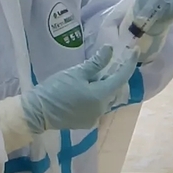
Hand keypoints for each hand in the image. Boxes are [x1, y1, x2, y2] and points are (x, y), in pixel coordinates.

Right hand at [21, 46, 136, 133]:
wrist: (37, 113)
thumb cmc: (55, 90)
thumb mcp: (75, 73)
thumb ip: (95, 63)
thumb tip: (110, 51)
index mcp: (100, 96)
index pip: (121, 78)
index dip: (129, 63)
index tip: (135, 50)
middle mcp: (102, 109)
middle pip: (113, 89)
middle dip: (112, 75)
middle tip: (109, 61)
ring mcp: (94, 118)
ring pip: (105, 98)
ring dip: (102, 87)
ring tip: (92, 75)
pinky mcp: (86, 122)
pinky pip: (97, 106)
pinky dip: (95, 96)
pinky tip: (84, 90)